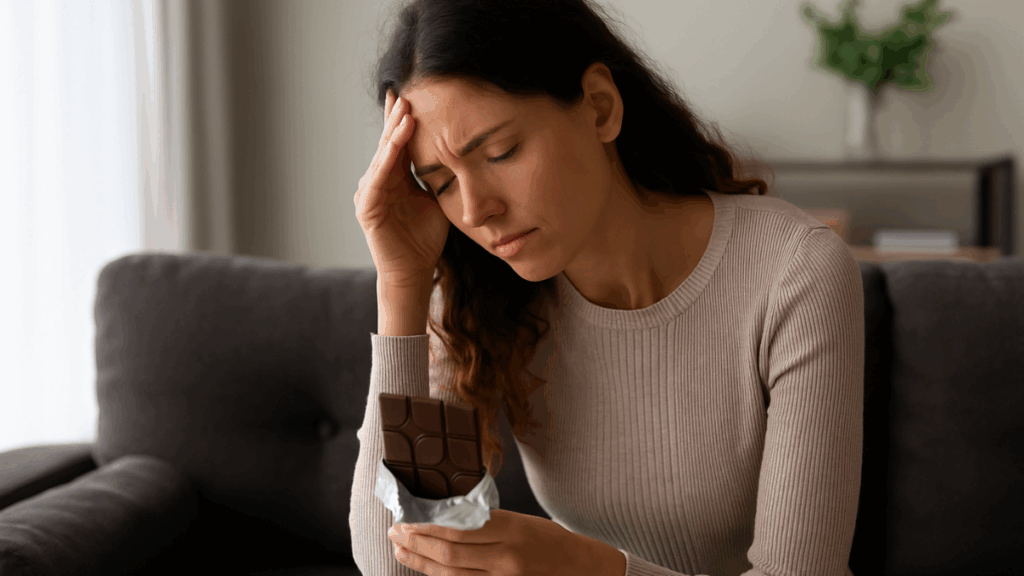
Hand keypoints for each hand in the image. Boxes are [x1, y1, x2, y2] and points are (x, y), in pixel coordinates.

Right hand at [354, 87, 449, 286]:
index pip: (399, 143)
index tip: (411, 95)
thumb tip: (458, 152)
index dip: (403, 120)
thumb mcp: (437, 199)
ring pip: (382, 157)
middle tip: (406, 93)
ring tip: (405, 112)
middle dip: (396, 119)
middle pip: (388, 144)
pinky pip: (376, 179)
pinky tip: (394, 145)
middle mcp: (379, 181)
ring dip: (393, 135)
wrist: (414, 271)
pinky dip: (386, 161)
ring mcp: (370, 193)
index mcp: (396, 178)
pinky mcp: (367, 208)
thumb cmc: (426, 237)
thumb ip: (439, 176)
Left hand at [388, 508, 600, 574]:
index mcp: (512, 530)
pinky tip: (425, 570)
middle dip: (417, 542)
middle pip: (449, 553)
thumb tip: (447, 517)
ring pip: (451, 575)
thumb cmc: (553, 541)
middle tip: (395, 531)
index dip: (428, 524)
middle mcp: (506, 558)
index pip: (459, 528)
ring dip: (421, 562)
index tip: (407, 516)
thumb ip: (487, 522)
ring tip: (401, 550)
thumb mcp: (522, 521)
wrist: (583, 570)